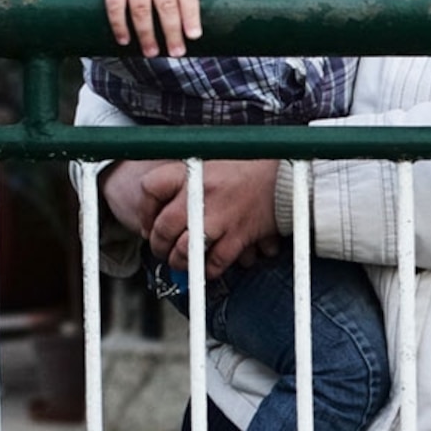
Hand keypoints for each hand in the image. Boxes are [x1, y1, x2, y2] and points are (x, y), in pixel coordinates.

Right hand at [95, 0, 219, 59]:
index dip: (191, 15)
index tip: (194, 35)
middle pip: (166, 5)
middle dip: (172, 31)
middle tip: (177, 53)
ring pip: (142, 9)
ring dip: (147, 34)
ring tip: (151, 53)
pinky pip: (116, 6)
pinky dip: (119, 25)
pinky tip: (124, 40)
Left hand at [102, 155, 281, 278]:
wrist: (286, 174)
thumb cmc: (248, 167)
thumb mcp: (211, 160)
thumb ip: (187, 179)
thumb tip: (161, 210)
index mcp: (192, 169)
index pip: (150, 188)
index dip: (144, 211)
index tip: (148, 223)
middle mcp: (202, 192)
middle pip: (163, 227)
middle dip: (159, 245)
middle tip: (162, 249)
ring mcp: (220, 215)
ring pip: (185, 250)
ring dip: (179, 262)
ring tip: (181, 262)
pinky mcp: (240, 234)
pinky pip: (215, 262)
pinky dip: (208, 270)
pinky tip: (207, 267)